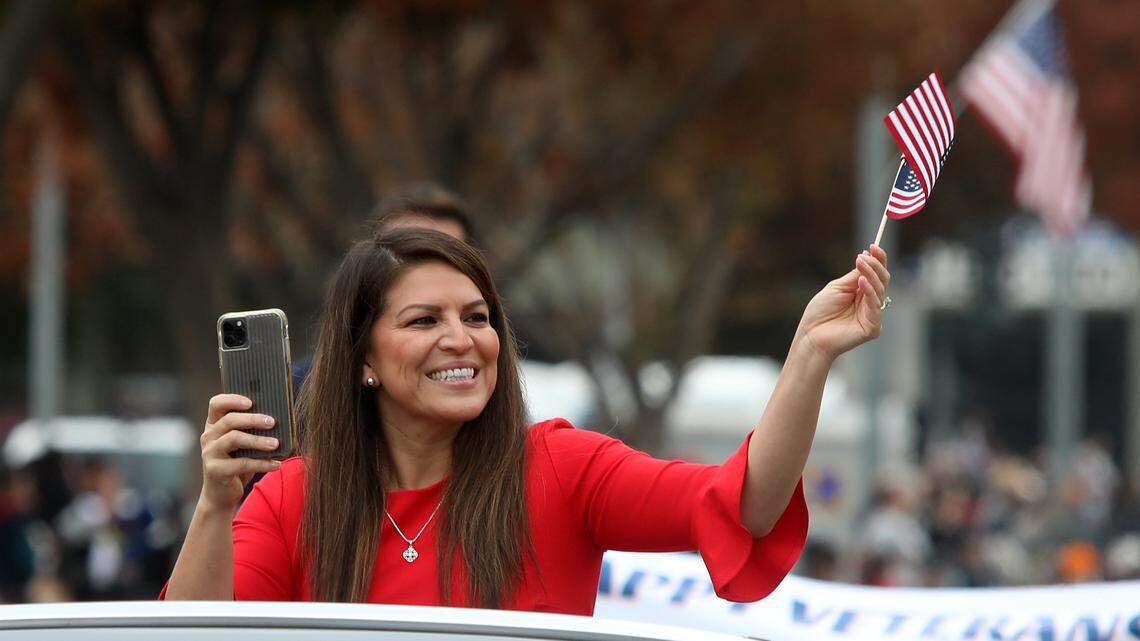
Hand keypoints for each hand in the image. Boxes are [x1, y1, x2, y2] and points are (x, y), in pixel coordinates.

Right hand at [198, 394, 281, 511]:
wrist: (221, 494)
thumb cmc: (236, 463)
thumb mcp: (243, 445)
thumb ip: (252, 431)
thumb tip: (280, 420)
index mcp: (214, 425)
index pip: (216, 404)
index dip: (232, 399)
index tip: (251, 401)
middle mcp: (209, 436)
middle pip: (229, 420)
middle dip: (252, 419)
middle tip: (272, 422)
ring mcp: (210, 453)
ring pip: (234, 439)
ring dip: (258, 440)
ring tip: (276, 444)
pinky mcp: (215, 470)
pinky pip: (241, 463)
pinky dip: (261, 463)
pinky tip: (276, 464)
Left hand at [795, 244, 889, 360]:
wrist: (811, 335)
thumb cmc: (820, 312)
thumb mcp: (837, 288)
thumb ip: (854, 276)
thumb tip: (867, 257)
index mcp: (862, 293)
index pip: (875, 274)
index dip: (878, 260)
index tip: (873, 245)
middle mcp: (870, 303)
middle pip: (882, 280)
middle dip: (876, 265)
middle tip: (866, 255)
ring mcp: (873, 315)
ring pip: (880, 290)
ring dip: (871, 274)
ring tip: (861, 262)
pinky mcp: (873, 327)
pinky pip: (875, 306)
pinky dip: (870, 292)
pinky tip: (862, 281)